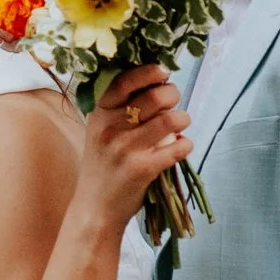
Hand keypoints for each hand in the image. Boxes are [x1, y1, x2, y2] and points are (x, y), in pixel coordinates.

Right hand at [75, 64, 193, 232]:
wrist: (95, 208)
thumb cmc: (103, 165)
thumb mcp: (100, 131)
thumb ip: (119, 108)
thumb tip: (157, 83)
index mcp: (100, 114)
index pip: (124, 81)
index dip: (148, 72)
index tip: (163, 71)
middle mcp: (110, 128)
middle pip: (154, 97)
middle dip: (172, 94)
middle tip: (173, 102)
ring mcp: (126, 149)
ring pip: (171, 120)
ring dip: (183, 119)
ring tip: (181, 123)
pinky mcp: (142, 169)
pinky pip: (177, 147)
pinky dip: (185, 144)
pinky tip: (180, 146)